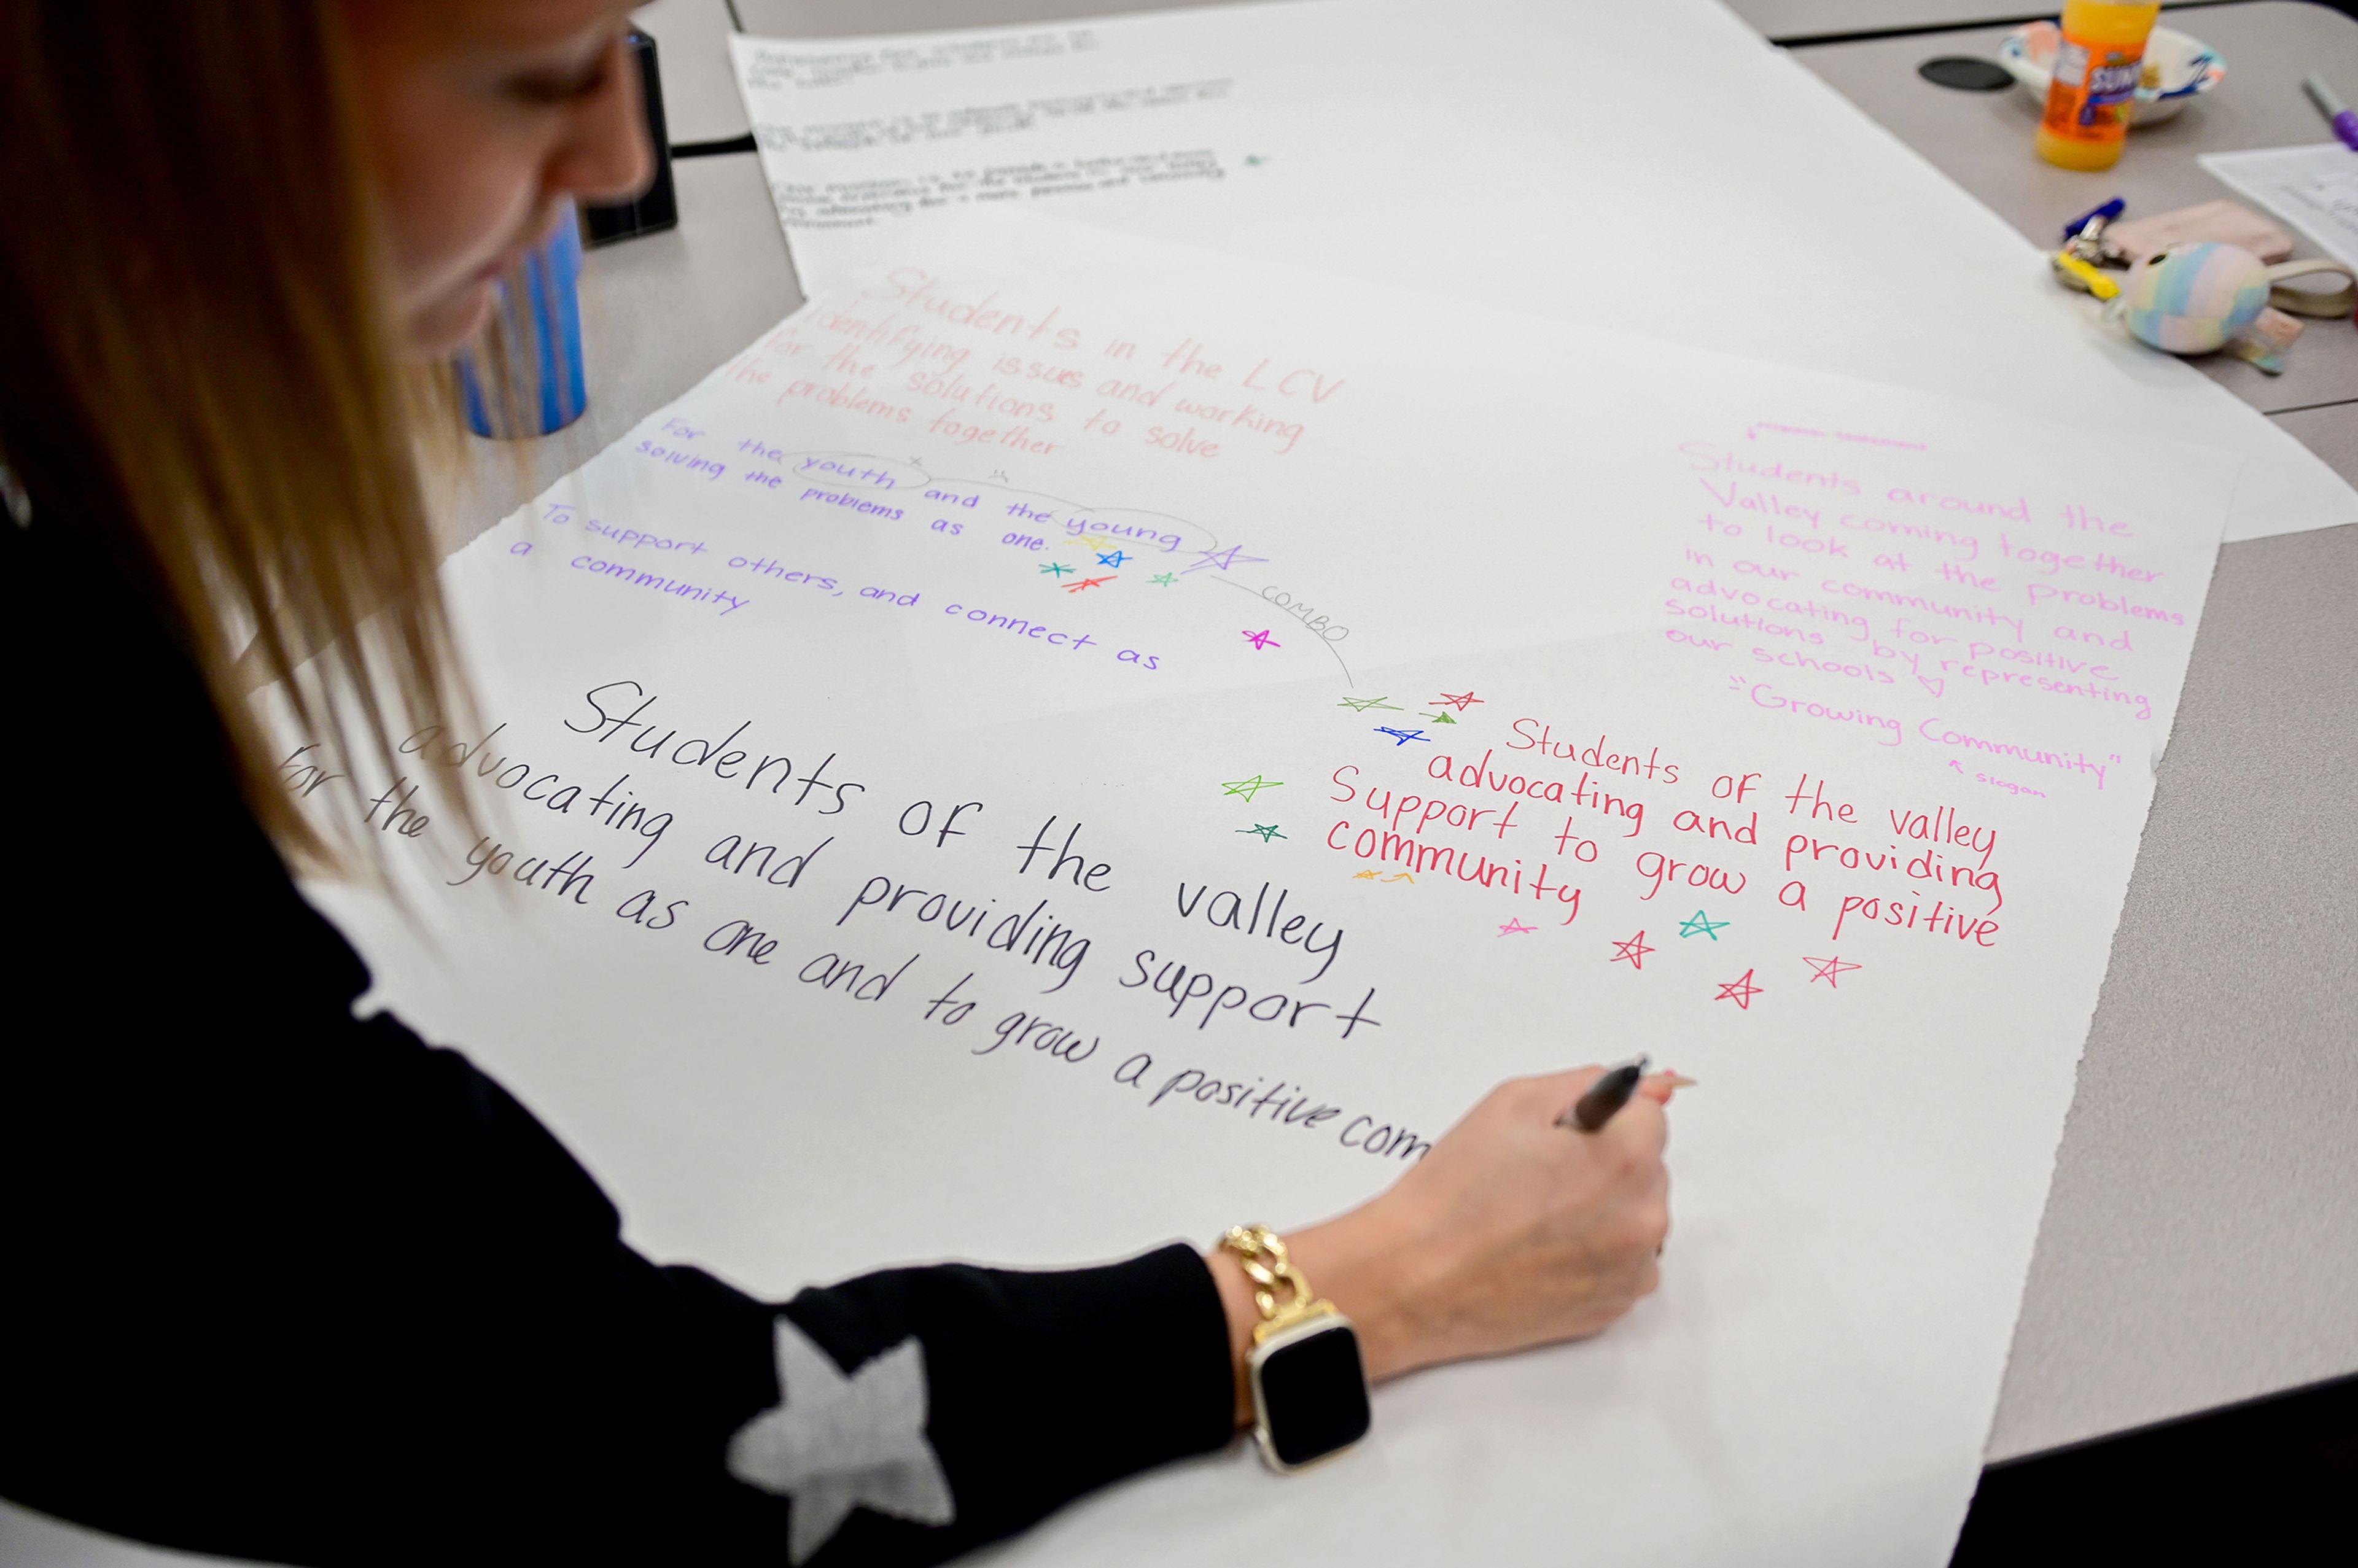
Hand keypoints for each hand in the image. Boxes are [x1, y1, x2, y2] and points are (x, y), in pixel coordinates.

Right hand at [1206, 1066, 1673, 1413]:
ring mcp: (1631, 1271)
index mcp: (1626, 1161)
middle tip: (1536, 1176)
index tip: (1562, 1136)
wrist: (1416, 1279)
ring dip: (1603, 1208)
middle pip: (1646, 1168)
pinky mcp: (1613, 1308)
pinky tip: (1542, 1250)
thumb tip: (1646, 1086)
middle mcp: (1643, 1219)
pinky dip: (1593, 1252)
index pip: (1649, 1116)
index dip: (1599, 1119)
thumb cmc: (1455, 1193)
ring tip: (1534, 1216)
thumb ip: (1587, 1086)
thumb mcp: (1513, 1103)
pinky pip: (1623, 1263)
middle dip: (1604, 1162)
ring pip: (1634, 1216)